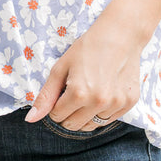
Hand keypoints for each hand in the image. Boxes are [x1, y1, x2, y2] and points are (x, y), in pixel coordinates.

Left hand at [24, 4, 146, 130]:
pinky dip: (103, 112)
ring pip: (92, 125)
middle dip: (68, 114)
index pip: (57, 116)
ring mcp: (116, 103)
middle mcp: (98, 102)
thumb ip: (46, 96)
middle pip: (73, 125)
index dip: (55, 105)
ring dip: (86, 115)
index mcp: (78, 93)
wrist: (121, 35)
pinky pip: (109, 120)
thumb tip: (30, 119)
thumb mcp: (60, 68)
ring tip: (89, 93)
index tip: (62, 92)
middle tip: (74, 94)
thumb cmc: (87, 48)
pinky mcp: (129, 103)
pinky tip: (104, 92)